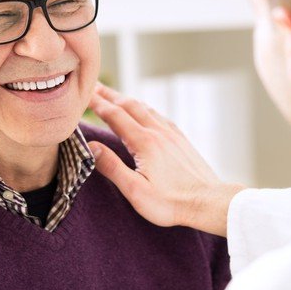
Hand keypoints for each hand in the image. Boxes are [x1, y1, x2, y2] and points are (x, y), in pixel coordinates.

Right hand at [87, 83, 244, 236]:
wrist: (208, 201)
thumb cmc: (171, 202)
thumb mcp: (135, 190)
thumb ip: (112, 167)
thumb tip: (91, 147)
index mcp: (144, 142)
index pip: (114, 115)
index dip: (97, 104)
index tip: (83, 94)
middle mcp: (158, 132)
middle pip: (129, 105)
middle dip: (109, 95)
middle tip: (93, 87)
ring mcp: (172, 134)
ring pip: (145, 109)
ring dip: (127, 100)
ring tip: (114, 96)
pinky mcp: (181, 140)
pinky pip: (159, 117)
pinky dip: (145, 109)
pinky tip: (145, 112)